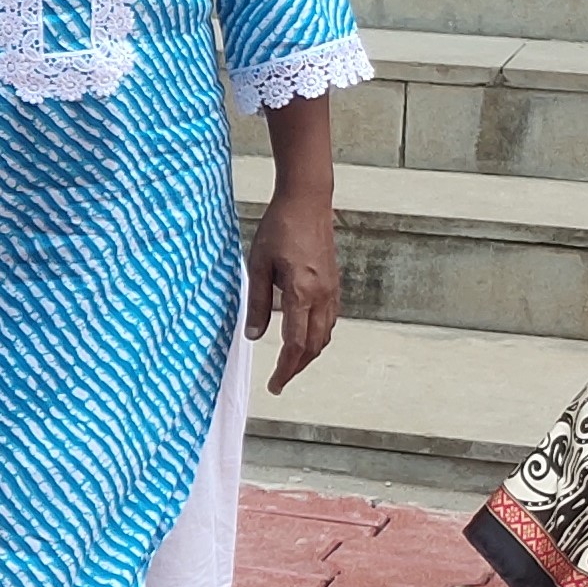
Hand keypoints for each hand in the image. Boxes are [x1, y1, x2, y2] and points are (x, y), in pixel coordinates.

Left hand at [245, 187, 340, 393]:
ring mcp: (332, 290)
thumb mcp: (258, 265)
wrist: (307, 201)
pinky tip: (305, 336)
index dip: (285, 369)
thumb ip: (257, 303)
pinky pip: (330, 319)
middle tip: (279, 381)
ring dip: (309, 354)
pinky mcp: (335, 283)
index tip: (274, 385)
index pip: (296, 344)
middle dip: (296, 367)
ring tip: (290, 364)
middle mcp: (323, 296)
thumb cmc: (280, 228)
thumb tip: (253, 335)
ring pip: (326, 335)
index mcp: (302, 293)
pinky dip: (318, 336)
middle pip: (314, 346)